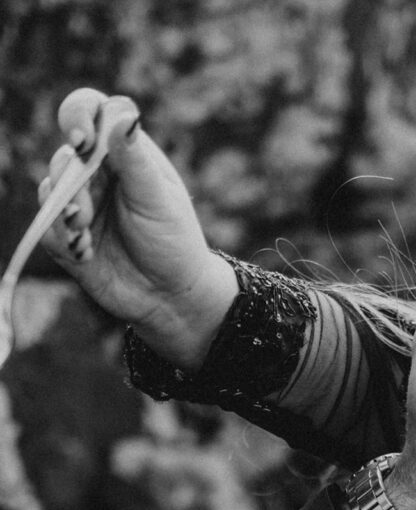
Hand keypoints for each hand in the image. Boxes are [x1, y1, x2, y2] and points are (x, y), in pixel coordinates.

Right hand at [40, 88, 236, 369]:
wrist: (171, 298)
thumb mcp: (159, 201)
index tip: (82, 142)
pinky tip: (86, 253)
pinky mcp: (68, 238)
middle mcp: (98, 175)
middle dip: (70, 181)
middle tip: (84, 210)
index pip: (90, 111)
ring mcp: (80, 205)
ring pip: (50, 190)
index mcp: (124, 154)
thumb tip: (123, 115)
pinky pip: (47, 229)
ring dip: (65, 212)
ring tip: (85, 235)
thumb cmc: (175, 244)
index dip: (78, 115)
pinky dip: (62, 240)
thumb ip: (136, 160)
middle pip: (64, 156)